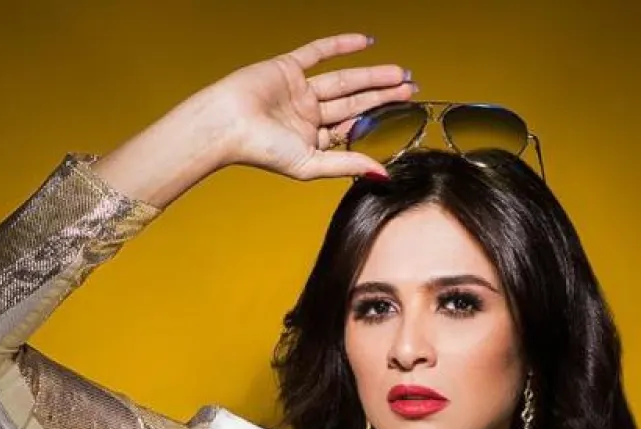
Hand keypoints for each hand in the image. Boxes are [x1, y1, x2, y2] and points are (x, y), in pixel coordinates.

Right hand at [192, 31, 416, 180]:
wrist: (229, 125)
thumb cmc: (262, 151)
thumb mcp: (311, 164)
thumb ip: (346, 165)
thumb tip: (382, 173)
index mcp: (313, 140)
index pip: (352, 128)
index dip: (378, 120)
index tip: (405, 113)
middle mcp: (309, 115)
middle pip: (354, 102)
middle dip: (383, 95)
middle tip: (412, 88)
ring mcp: (299, 90)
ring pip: (344, 80)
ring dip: (371, 75)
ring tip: (399, 73)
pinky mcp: (288, 67)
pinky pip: (319, 52)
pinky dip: (341, 45)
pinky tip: (367, 43)